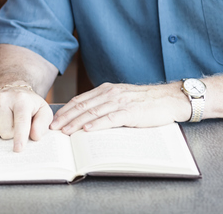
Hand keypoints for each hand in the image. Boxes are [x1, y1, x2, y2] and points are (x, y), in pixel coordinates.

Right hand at [0, 85, 53, 151]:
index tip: (18, 149)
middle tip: (14, 123)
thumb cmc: (28, 105)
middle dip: (11, 133)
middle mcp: (3, 97)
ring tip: (4, 121)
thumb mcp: (42, 111)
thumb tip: (34, 136)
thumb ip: (43, 124)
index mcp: (21, 99)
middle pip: (5, 132)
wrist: (12, 90)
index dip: (20, 137)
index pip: (20, 122)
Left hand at [51, 82, 190, 133]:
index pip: (80, 100)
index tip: (54, 119)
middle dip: (66, 118)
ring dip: (76, 123)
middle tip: (53, 128)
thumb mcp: (121, 99)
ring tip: (65, 132)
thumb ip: (105, 105)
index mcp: (106, 90)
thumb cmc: (145, 102)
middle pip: (83, 106)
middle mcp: (110, 94)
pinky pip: (110, 118)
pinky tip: (87, 131)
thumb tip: (87, 118)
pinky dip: (97, 125)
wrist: (169, 99)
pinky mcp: (130, 112)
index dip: (65, 110)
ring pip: (93, 113)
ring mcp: (120, 102)